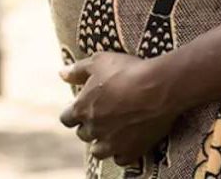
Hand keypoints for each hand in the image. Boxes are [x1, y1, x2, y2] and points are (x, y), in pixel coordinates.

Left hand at [59, 52, 179, 165]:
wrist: (159, 87)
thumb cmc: (128, 71)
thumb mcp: (99, 61)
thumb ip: (78, 70)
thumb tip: (61, 73)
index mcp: (83, 109)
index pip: (67, 118)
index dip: (75, 113)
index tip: (85, 106)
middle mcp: (94, 129)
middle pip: (84, 134)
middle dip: (90, 126)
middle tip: (103, 115)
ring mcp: (112, 143)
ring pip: (99, 151)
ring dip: (102, 142)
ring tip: (113, 132)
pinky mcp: (131, 150)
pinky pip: (120, 159)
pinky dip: (122, 151)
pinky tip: (128, 141)